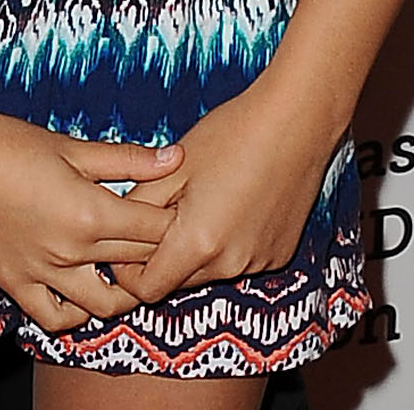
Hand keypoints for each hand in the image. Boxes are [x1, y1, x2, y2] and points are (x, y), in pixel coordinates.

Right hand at [0, 106, 185, 338]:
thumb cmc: (4, 141)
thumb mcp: (69, 145)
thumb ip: (126, 159)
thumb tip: (175, 156)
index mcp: (89, 213)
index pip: (155, 231)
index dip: (172, 218)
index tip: (179, 206)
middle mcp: (70, 252)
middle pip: (136, 263)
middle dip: (157, 249)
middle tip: (161, 232)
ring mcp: (42, 273)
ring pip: (104, 304)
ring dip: (124, 290)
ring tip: (125, 266)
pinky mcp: (15, 283)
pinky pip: (55, 318)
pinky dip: (75, 313)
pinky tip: (81, 289)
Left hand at [123, 80, 337, 302]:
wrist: (295, 123)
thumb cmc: (231, 135)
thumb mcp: (172, 167)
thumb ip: (140, 206)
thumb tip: (118, 230)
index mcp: (199, 243)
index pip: (148, 289)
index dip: (127, 271)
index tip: (122, 243)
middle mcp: (231, 264)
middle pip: (178, 280)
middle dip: (160, 255)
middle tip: (156, 211)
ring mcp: (258, 263)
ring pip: (208, 270)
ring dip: (192, 248)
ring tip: (196, 198)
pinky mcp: (277, 254)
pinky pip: (237, 260)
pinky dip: (223, 243)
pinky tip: (227, 202)